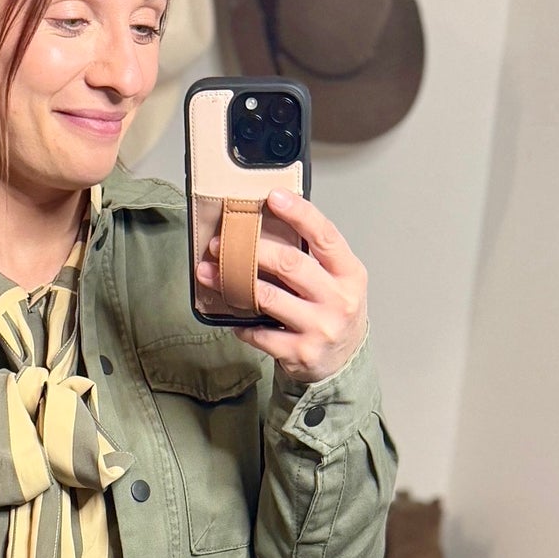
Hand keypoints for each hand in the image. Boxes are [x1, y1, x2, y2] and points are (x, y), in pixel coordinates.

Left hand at [196, 189, 367, 381]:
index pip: (325, 236)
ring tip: (209, 273)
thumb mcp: (337, 280)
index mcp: (349, 274)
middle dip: (251, 250)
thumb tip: (268, 223)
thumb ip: (314, 256)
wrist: (343, 361)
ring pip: (268, 297)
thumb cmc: (333, 311)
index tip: (273, 196)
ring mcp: (320, 328)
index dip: (300, 213)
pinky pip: (259, 333)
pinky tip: (233, 316)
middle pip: (290, 264)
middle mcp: (338, 300)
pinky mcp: (300, 352)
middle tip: (221, 244)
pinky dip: (241, 323)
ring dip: (232, 284)